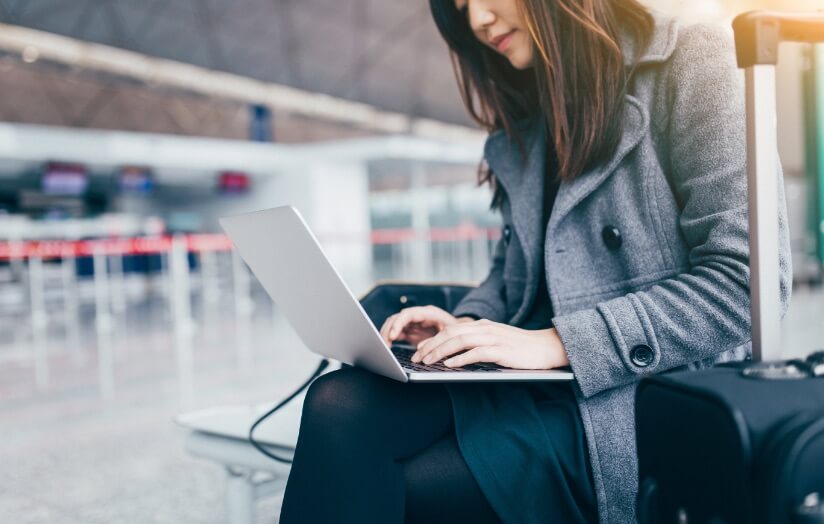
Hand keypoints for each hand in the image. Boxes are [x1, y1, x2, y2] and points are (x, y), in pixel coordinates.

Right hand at [379, 305, 474, 345]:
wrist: (461, 333)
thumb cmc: (458, 331)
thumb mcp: (449, 334)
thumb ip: (436, 340)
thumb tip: (420, 348)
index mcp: (428, 313)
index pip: (408, 314)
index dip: (398, 324)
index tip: (393, 335)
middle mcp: (418, 316)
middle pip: (397, 318)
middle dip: (388, 330)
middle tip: (383, 344)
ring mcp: (413, 323)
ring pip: (394, 324)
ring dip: (387, 334)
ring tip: (383, 347)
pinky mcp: (411, 331)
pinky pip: (397, 332)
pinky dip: (390, 339)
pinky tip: (388, 347)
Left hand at [412, 319, 569, 369]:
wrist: (547, 347)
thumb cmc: (521, 348)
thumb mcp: (496, 340)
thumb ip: (478, 342)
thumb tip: (456, 353)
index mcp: (482, 326)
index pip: (451, 329)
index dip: (433, 339)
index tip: (419, 349)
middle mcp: (485, 328)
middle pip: (451, 333)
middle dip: (431, 345)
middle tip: (417, 357)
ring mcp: (493, 338)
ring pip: (459, 341)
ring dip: (440, 351)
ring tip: (428, 361)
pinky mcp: (501, 350)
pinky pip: (476, 353)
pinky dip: (460, 359)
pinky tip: (449, 365)